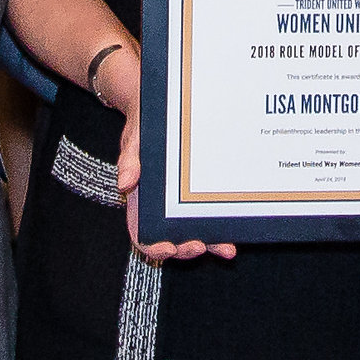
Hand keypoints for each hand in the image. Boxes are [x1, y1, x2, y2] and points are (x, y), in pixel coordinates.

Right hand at [116, 107, 231, 263]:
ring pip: (195, 233)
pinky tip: (235, 229)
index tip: (168, 249)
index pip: (142, 235)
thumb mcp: (134, 138)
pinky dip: (221, 226)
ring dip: (210, 244)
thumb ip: (129, 160)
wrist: (161, 110)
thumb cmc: (144, 126)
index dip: (153, 247)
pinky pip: (209, 215)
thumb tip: (124, 182)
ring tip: (227, 249)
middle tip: (200, 246)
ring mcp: (182, 203)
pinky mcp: (199, 194)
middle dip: (186, 249)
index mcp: (141, 201)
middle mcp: (162, 207)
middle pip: (172, 241)